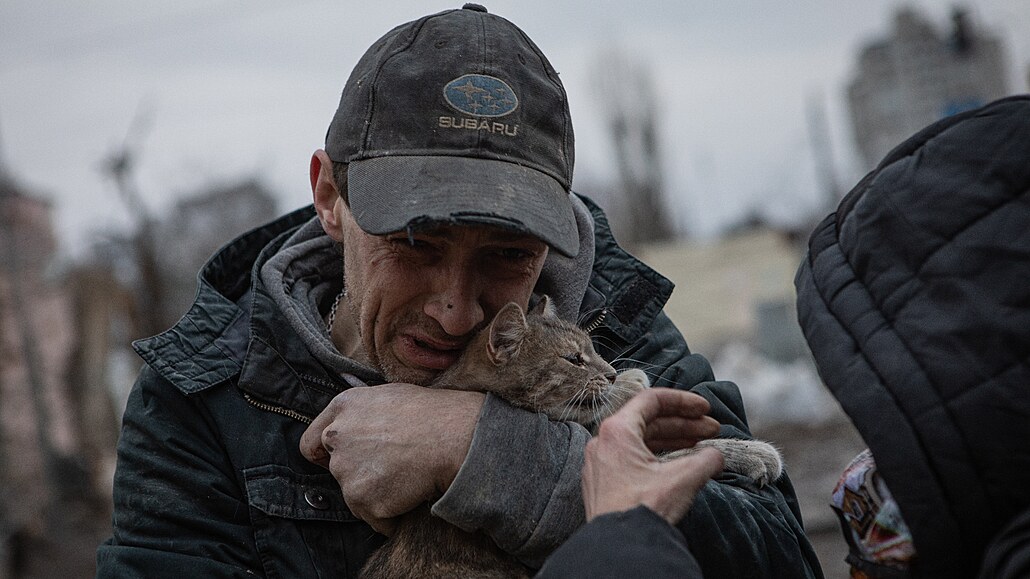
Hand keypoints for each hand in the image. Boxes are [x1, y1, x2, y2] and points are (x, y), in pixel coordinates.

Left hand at [299, 383, 484, 534]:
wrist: (454, 438)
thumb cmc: (434, 414)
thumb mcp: (391, 396)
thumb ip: (364, 414)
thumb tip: (363, 427)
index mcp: (343, 407)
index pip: (311, 442)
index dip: (326, 455)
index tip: (342, 461)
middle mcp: (337, 437)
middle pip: (336, 469)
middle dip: (359, 474)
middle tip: (391, 470)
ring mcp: (347, 470)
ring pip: (356, 495)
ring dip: (378, 495)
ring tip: (408, 479)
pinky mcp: (362, 499)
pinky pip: (376, 518)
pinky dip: (392, 516)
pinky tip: (413, 496)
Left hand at [582, 387, 723, 524]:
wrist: (621, 546)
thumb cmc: (643, 508)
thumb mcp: (683, 478)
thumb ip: (706, 459)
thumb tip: (716, 456)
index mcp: (617, 431)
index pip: (652, 400)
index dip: (683, 402)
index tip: (704, 409)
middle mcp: (603, 442)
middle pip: (648, 421)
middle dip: (683, 424)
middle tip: (710, 430)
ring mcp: (600, 464)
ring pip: (640, 441)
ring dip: (672, 441)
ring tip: (701, 447)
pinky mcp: (602, 483)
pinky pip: (631, 459)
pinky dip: (656, 457)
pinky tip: (679, 465)